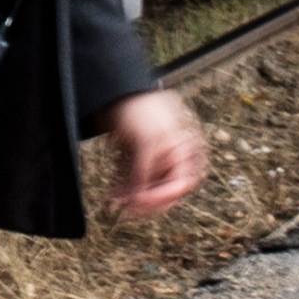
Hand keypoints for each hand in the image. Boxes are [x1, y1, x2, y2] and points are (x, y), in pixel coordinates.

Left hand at [97, 87, 210, 221]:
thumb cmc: (141, 108)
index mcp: (186, 149)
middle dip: (146, 200)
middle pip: (165, 189)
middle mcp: (175, 156)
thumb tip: (139, 199)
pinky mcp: (139, 159)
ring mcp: (156, 158)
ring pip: (148, 187)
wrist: (118, 89)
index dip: (162, 196)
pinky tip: (112, 195)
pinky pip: (134, 180)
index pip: (182, 184)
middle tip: (128, 209)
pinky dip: (124, 188)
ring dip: (131, 197)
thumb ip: (146, 171)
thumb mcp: (147, 142)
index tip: (141, 202)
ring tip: (114, 202)